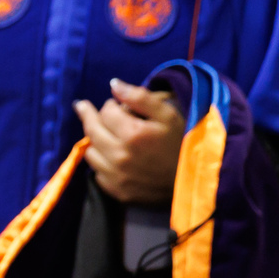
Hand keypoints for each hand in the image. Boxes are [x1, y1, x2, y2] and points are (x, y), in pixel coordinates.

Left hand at [73, 78, 183, 206]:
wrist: (196, 182)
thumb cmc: (183, 143)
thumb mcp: (168, 115)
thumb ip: (139, 97)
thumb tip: (113, 84)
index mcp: (132, 134)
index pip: (106, 111)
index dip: (110, 105)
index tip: (117, 106)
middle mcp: (120, 156)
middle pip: (92, 130)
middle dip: (88, 115)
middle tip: (82, 107)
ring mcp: (118, 177)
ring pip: (90, 152)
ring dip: (95, 140)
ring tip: (102, 134)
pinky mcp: (119, 192)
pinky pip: (98, 174)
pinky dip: (101, 162)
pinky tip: (109, 156)